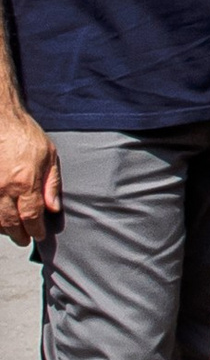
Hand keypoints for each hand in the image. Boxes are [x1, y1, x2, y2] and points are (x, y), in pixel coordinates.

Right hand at [0, 104, 58, 245]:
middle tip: (25, 240)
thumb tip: (54, 208)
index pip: (31, 217)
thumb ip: (51, 184)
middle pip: (10, 222)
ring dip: (4, 228)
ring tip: (12, 232)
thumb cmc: (25, 135)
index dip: (35, 230)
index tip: (39, 236)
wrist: (1, 119)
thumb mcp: (49, 156)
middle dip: (19, 235)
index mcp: (25, 183)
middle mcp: (4, 188)